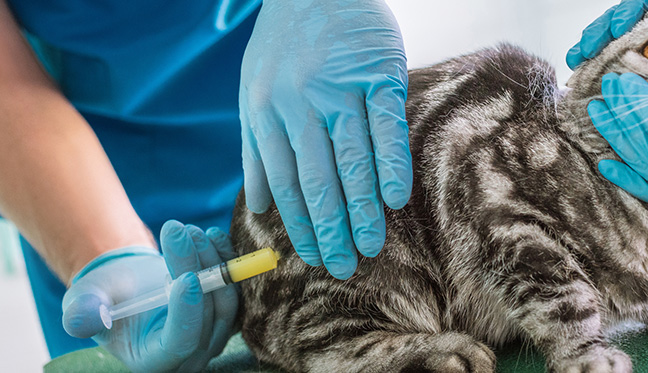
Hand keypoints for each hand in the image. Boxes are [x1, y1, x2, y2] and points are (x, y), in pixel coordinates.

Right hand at [62, 220, 237, 371]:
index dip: (187, 312)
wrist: (125, 284)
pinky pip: (238, 287)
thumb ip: (82, 313)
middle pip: (208, 316)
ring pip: (226, 299)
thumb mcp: (83, 302)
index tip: (186, 277)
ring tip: (189, 230)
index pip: (181, 342)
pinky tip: (211, 236)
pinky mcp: (226, 312)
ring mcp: (213, 334)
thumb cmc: (101, 297)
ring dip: (211, 259)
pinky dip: (226, 259)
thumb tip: (84, 318)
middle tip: (181, 232)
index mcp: (154, 361)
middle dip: (197, 269)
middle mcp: (190, 355)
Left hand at [239, 0, 411, 278]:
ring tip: (372, 244)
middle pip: (318, 180)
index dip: (299, 225)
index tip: (311, 258)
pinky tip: (396, 198)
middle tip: (343, 266)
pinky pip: (387, 126)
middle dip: (330, 229)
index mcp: (265, 112)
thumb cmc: (284, 45)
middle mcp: (300, 104)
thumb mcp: (251, 91)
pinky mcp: (378, 74)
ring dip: (362, 208)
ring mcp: (340, 88)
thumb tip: (258, 206)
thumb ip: (255, 149)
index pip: (285, 183)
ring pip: (352, 160)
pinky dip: (392, 163)